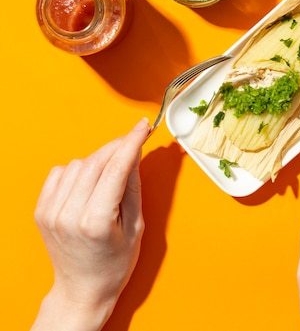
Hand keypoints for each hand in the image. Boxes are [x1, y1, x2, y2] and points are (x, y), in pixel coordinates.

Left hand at [31, 119, 149, 330]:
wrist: (83, 288)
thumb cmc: (114, 264)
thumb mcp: (136, 227)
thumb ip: (133, 187)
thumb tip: (134, 154)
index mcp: (96, 221)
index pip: (116, 168)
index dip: (131, 142)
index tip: (142, 128)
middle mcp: (68, 214)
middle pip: (95, 162)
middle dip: (117, 147)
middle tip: (134, 143)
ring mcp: (50, 212)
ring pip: (77, 163)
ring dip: (98, 161)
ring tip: (111, 177)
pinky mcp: (41, 210)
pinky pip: (59, 173)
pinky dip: (77, 170)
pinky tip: (89, 184)